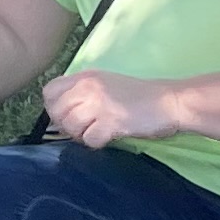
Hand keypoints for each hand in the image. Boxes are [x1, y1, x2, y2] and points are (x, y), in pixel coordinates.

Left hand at [36, 69, 172, 148]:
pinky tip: (108, 137)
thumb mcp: (105, 83)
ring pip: (70, 126)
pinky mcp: (112, 122)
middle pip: (56, 112)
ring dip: (80, 135)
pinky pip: (89, 139)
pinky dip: (96, 143)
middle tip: (82, 129)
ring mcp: (99, 104)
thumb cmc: (139, 96)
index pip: (49, 91)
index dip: (53, 107)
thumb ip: (82, 91)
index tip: (66, 115)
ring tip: (96, 132)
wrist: (170, 101)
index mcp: (86, 76)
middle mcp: (89, 87)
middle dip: (65, 125)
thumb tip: (60, 111)